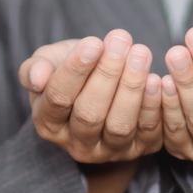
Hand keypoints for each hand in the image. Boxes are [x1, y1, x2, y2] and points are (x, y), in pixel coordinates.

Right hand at [17, 29, 163, 163]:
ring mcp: (108, 151)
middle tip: (121, 41)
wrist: (99, 86)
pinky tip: (157, 78)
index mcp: (48, 123)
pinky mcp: (138, 150)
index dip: (75, 71)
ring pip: (119, 126)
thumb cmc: (70, 71)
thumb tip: (37, 77)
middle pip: (90, 114)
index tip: (93, 43)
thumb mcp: (48, 63)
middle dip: (107, 74)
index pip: (59, 99)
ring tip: (140, 53)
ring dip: (131, 88)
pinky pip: (148, 132)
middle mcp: (76, 145)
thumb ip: (35, 68)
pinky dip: (153, 106)